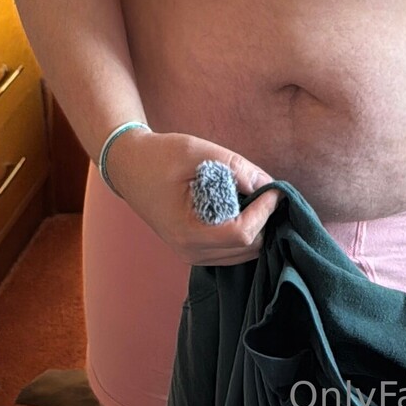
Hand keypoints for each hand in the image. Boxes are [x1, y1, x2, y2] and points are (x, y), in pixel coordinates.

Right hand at [104, 127, 282, 264]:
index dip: (264, 212)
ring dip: (256, 228)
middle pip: (247, 249)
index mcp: (188, 231)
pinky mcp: (194, 249)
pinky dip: (244, 233)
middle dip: (264, 221)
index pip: (242, 234)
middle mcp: (191, 251)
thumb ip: (232, 166)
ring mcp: (192, 254)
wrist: (129, 167)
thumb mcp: (195, 151)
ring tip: (259, 198)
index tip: (276, 189)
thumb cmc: (158, 156)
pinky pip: (230, 251)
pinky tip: (244, 208)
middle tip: (270, 191)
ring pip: (242, 254)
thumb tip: (266, 183)